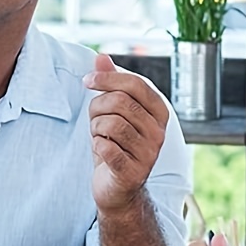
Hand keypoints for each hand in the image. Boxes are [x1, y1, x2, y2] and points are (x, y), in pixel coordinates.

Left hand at [83, 54, 169, 212]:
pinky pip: (106, 148)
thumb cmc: (115, 146)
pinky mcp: (132, 172)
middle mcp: (159, 132)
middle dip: (96, 108)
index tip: (87, 81)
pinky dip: (97, 146)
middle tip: (94, 121)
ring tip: (100, 138)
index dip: (108, 78)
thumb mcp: (113, 112)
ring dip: (96, 129)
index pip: (135, 83)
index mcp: (159, 112)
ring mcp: (148, 153)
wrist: (117, 189)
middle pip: (120, 102)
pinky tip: (101, 152)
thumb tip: (101, 56)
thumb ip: (111, 84)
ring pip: (111, 124)